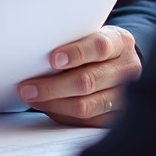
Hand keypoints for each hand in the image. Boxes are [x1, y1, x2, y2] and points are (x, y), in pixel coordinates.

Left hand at [18, 25, 139, 125]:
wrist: (118, 63)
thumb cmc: (94, 46)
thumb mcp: (90, 34)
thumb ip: (72, 40)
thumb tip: (37, 52)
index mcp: (120, 43)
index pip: (100, 47)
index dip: (76, 53)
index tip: (52, 59)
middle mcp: (127, 70)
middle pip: (89, 81)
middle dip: (54, 86)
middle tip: (28, 87)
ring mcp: (125, 97)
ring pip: (86, 106)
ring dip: (54, 103)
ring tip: (32, 98)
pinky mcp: (116, 118)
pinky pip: (86, 122)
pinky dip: (62, 114)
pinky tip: (47, 106)